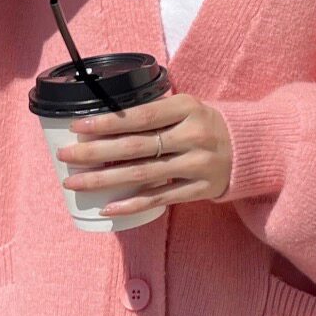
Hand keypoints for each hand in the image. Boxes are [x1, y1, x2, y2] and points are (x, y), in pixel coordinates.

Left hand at [58, 92, 233, 216]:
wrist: (249, 148)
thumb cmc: (206, 124)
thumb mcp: (187, 107)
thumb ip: (154, 111)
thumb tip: (104, 119)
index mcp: (188, 108)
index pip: (140, 117)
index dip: (107, 123)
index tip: (78, 127)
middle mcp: (193, 136)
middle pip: (135, 147)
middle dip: (95, 152)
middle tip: (65, 155)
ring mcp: (196, 166)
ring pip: (142, 175)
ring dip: (104, 180)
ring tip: (74, 182)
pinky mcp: (198, 190)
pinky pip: (159, 199)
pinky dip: (131, 204)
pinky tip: (107, 208)